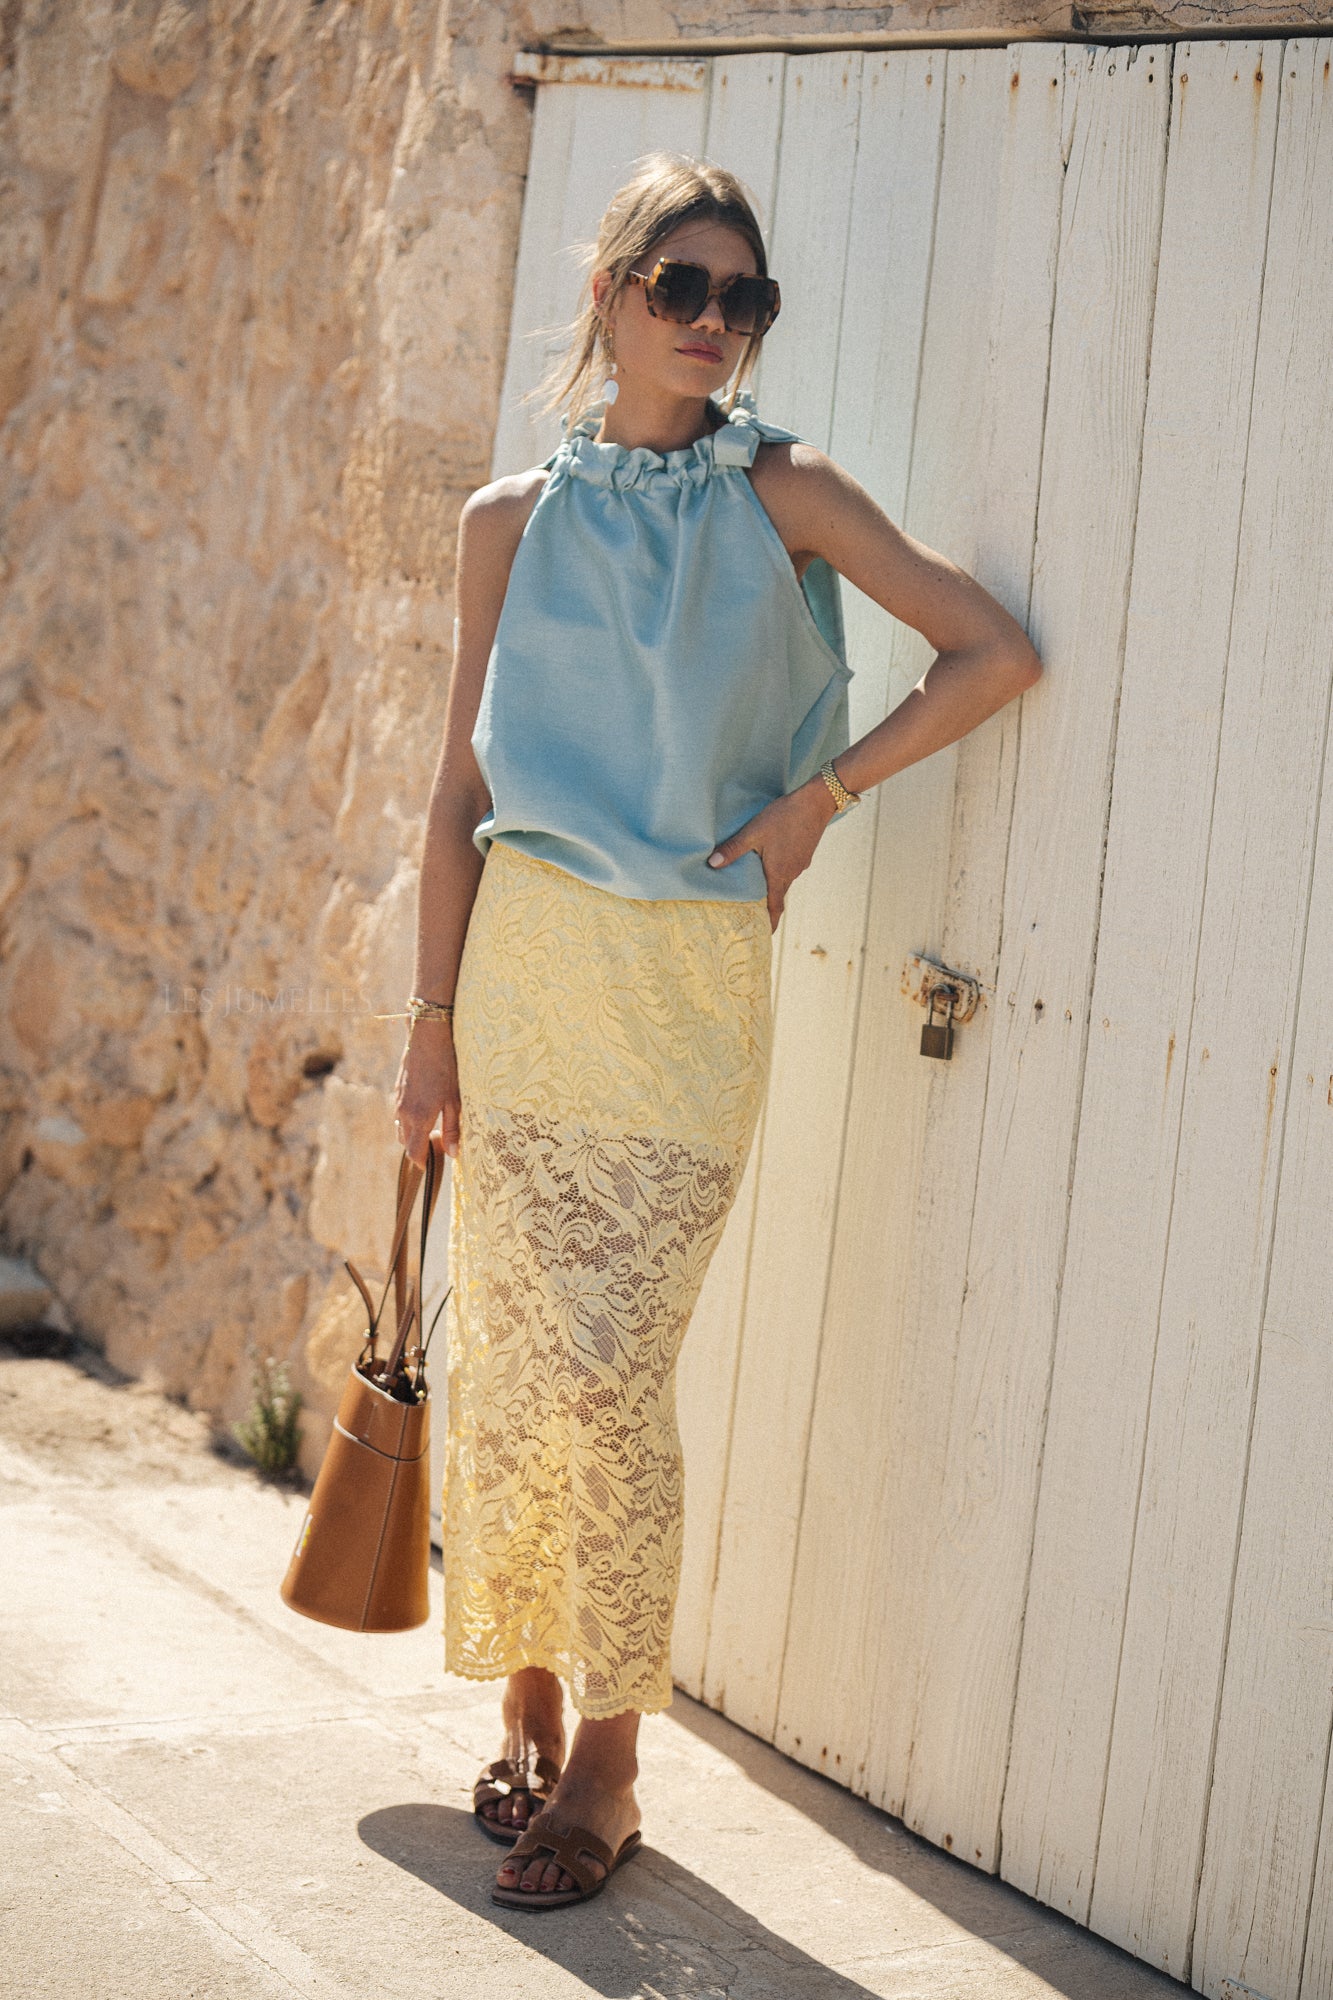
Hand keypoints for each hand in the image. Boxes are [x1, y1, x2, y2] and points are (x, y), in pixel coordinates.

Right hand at [393, 1019, 460, 1164]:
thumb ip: (452, 1129)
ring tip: (433, 1127)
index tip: (432, 1165)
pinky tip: (426, 1108)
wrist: (427, 1037)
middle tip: (438, 1144)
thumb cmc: (446, 1067)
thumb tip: (452, 1154)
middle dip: (418, 1149)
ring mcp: (398, 1101)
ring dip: (413, 1134)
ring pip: (401, 1128)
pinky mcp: (398, 1090)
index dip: (422, 1163)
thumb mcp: (455, 1100)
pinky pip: (400, 1113)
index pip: (414, 1153)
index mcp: (419, 1118)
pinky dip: (409, 1119)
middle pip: (405, 1143)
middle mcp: (404, 1113)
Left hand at [707, 777, 839, 930]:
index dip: (769, 923)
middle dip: (767, 908)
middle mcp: (791, 873)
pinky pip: (790, 870)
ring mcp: (800, 864)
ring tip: (758, 889)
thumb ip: (733, 849)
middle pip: (778, 896)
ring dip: (772, 888)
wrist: (817, 801)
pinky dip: (779, 873)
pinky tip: (771, 863)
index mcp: (779, 874)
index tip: (764, 936)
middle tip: (754, 915)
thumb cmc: (784, 817)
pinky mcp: (804, 854)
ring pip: (783, 882)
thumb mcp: (754, 832)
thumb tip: (712, 864)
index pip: (774, 907)